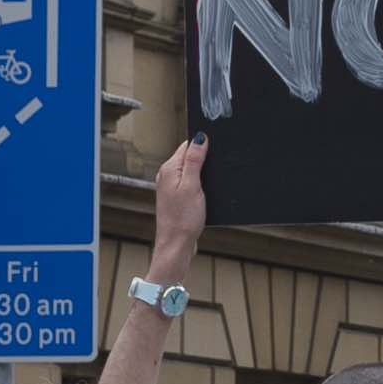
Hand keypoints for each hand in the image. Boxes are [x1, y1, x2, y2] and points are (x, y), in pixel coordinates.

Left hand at [148, 135, 209, 279]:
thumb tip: (199, 138)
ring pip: (190, 170)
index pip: (187, 145)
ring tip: (208, 185)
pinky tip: (204, 194)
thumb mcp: (193, 185)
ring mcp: (170, 187)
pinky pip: (189, 183)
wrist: (176, 245)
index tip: (215, 151)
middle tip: (214, 171)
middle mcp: (166, 176)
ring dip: (202, 174)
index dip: (202, 145)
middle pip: (188, 156)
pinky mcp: (176, 198)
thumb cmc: (183, 219)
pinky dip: (199, 185)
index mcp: (169, 169)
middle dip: (203, 159)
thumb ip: (195, 160)